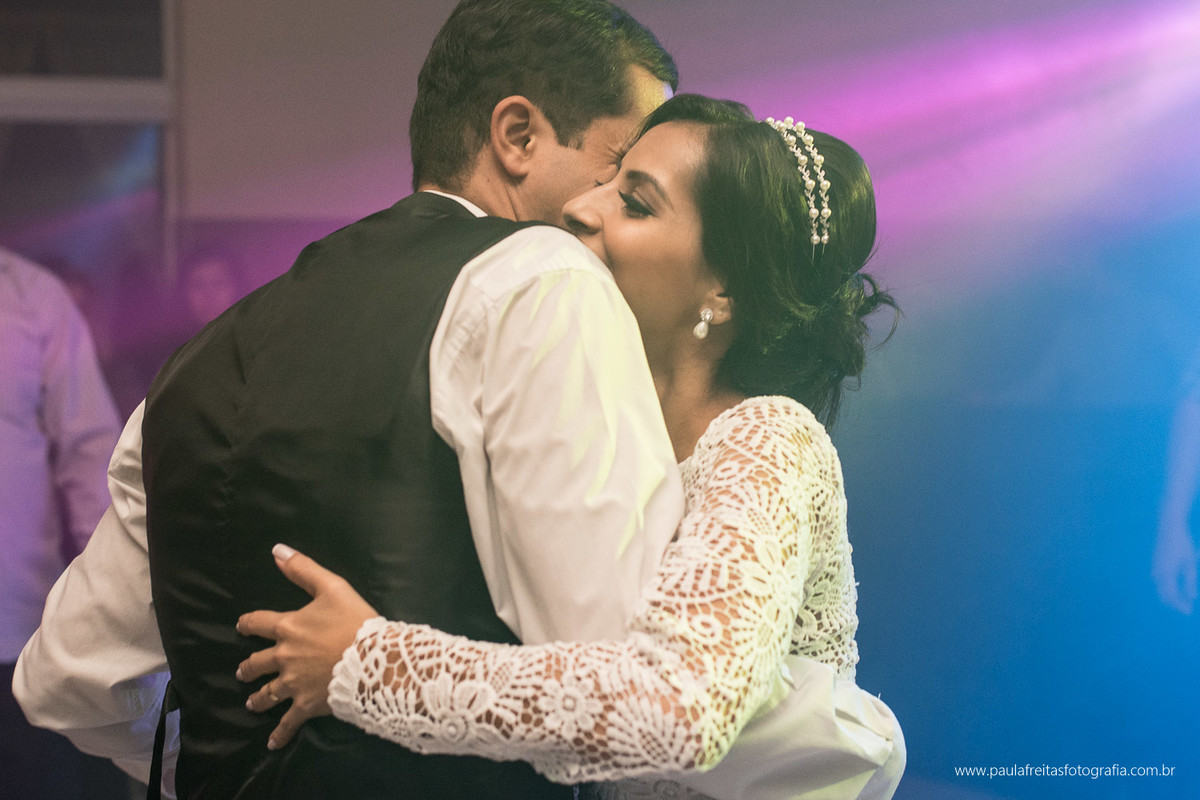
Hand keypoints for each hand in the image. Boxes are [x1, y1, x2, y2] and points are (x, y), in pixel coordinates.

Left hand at [236, 543, 377, 748]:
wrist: (373, 660)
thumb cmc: (354, 621)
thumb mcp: (331, 587)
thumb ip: (303, 570)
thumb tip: (277, 550)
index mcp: (288, 628)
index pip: (259, 624)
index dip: (248, 624)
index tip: (241, 626)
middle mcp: (284, 658)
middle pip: (258, 663)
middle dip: (248, 667)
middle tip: (242, 671)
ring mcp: (293, 684)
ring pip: (268, 694)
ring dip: (257, 699)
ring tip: (251, 704)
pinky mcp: (306, 705)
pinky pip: (289, 723)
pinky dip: (280, 734)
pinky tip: (272, 744)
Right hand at [1153, 522, 1196, 613]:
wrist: (1168, 526)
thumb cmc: (1182, 543)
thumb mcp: (1190, 562)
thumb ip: (1190, 580)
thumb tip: (1192, 598)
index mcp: (1166, 572)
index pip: (1171, 595)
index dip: (1179, 605)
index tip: (1188, 611)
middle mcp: (1157, 573)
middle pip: (1163, 595)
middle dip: (1174, 603)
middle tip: (1186, 608)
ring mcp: (1154, 569)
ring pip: (1160, 589)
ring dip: (1170, 596)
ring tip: (1182, 601)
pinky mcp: (1155, 565)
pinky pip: (1160, 582)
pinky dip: (1167, 589)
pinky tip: (1175, 589)